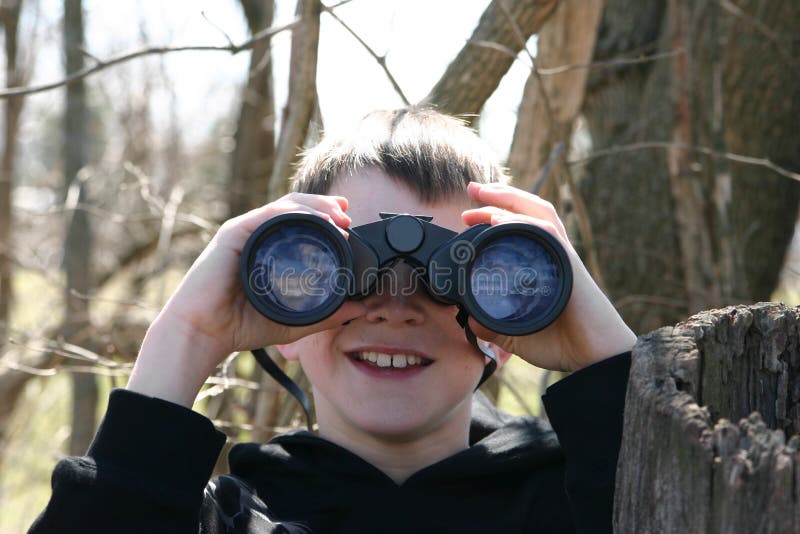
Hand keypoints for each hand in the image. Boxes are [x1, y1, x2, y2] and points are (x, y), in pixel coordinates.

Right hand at [127, 192, 367, 406]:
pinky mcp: (233, 234)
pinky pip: (267, 215)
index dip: (325, 216)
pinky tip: (313, 221)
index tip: (348, 223)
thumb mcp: (294, 320)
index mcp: (267, 248)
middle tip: (347, 215)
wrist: (202, 333)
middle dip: (324, 205)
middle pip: (295, 207)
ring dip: (315, 206)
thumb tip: (362, 308)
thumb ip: (327, 314)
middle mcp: (256, 234)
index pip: (300, 221)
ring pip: (285, 205)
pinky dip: (293, 214)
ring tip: (338, 216)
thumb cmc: (240, 326)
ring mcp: (244, 231)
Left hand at [462, 182, 635, 371]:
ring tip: (483, 192)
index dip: (495, 214)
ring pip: (538, 214)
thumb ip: (492, 326)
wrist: (593, 357)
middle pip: (528, 211)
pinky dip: (522, 223)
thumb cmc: (563, 343)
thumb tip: (469, 320)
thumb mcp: (515, 333)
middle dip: (500, 195)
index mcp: (542, 264)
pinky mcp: (568, 265)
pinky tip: (499, 219)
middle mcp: (553, 254)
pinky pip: (545, 235)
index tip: (467, 216)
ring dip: (510, 198)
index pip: (519, 227)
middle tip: (472, 187)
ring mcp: (562, 257)